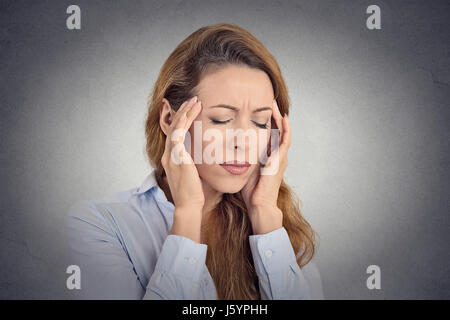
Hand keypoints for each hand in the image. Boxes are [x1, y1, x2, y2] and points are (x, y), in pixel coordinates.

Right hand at [161, 96, 203, 241]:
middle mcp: (169, 155)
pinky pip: (177, 134)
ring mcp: (171, 155)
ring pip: (175, 127)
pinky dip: (183, 122)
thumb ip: (196, 162)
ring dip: (185, 113)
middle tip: (194, 100)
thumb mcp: (194, 173)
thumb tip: (208, 155)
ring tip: (195, 102)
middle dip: (184, 112)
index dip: (183, 120)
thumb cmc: (195, 192)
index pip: (175, 133)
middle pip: (173, 126)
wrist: (189, 204)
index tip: (193, 110)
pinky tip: (190, 113)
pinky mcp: (176, 157)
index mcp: (172, 158)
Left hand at [241, 99, 290, 234]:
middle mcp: (276, 154)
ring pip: (282, 131)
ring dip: (279, 117)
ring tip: (274, 103)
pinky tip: (284, 118)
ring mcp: (280, 156)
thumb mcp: (245, 168)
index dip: (263, 121)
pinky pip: (286, 140)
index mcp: (267, 155)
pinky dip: (286, 128)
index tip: (255, 108)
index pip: (267, 133)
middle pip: (276, 129)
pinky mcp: (281, 160)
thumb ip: (240, 157)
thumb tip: (224, 147)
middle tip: (267, 100)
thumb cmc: (251, 190)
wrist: (259, 204)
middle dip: (272, 115)